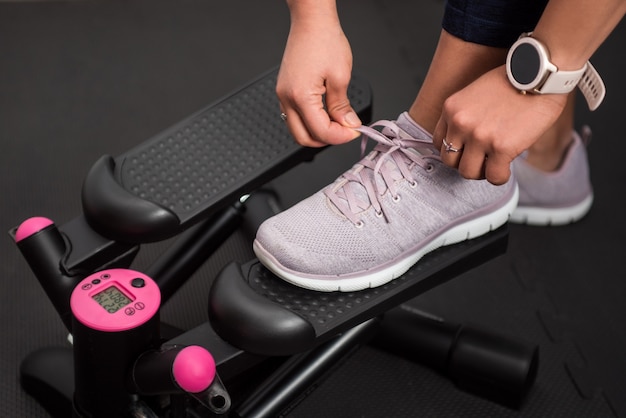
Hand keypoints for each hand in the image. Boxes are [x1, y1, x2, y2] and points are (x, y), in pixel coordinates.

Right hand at [276, 13, 361, 146]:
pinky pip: (294, 116)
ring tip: (337, 122)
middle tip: (345, 131)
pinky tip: (325, 114)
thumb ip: (342, 107)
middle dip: (326, 139)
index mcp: (300, 96)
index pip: (320, 131)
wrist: (311, 22)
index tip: (354, 131)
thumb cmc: (324, 41)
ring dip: (317, 132)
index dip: (340, 136)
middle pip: (303, 138)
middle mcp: (286, 98)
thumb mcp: (341, 76)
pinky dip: (310, 121)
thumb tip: (348, 124)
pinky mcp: (285, 90)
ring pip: (297, 129)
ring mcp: (283, 95)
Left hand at [432, 65, 567, 184]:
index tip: (468, 150)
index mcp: (451, 108)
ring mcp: (479, 136)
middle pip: (449, 160)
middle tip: (482, 158)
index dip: (454, 150)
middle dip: (466, 162)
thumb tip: (467, 140)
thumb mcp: (476, 92)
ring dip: (482, 172)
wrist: (540, 73)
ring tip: (494, 163)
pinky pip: (494, 176)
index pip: (438, 142)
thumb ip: (467, 115)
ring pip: (468, 173)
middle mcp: (460, 123)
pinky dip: (500, 177)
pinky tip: (507, 168)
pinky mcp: (501, 147)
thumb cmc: (514, 80)